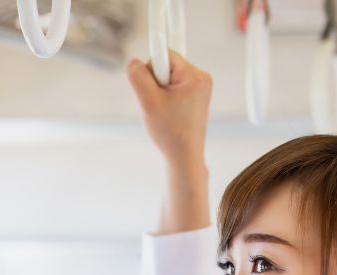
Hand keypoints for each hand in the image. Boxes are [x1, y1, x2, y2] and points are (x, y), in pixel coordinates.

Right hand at [126, 49, 212, 169]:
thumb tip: (134, 62)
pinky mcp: (196, 97)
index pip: (165, 54)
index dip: (151, 68)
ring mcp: (200, 88)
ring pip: (168, 76)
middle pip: (166, 64)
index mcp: (194, 77)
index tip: (150, 74)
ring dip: (159, 91)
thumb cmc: (170, 133)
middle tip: (156, 104)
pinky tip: (167, 112)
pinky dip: (165, 97)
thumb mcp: (148, 102)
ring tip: (162, 111)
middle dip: (155, 82)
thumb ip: (138, 77)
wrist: (184, 158)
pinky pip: (173, 86)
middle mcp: (201, 78)